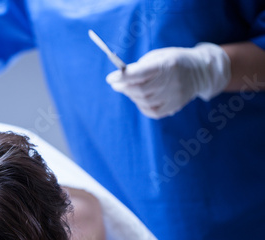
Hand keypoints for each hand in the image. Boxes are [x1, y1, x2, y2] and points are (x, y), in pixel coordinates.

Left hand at [106, 43, 230, 118]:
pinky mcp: (175, 106)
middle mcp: (172, 81)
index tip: (109, 78)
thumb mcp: (158, 56)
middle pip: (140, 90)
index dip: (123, 77)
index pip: (140, 73)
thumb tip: (121, 78)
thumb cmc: (173, 61)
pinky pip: (152, 111)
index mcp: (167, 64)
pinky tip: (140, 98)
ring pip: (144, 101)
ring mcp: (175, 96)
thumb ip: (140, 66)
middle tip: (116, 84)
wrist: (200, 71)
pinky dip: (141, 105)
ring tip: (129, 88)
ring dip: (131, 95)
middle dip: (123, 87)